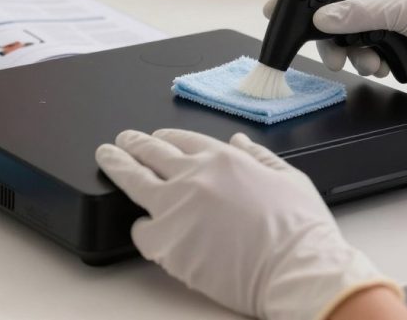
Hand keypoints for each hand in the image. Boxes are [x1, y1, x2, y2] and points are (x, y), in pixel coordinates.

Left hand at [95, 129, 401, 319]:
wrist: (297, 270)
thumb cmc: (300, 232)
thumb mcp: (288, 178)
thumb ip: (259, 156)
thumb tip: (240, 142)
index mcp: (223, 159)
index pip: (182, 139)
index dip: (166, 138)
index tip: (158, 138)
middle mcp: (194, 176)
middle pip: (150, 152)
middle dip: (132, 143)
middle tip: (120, 141)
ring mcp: (176, 208)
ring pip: (132, 179)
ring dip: (116, 164)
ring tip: (106, 158)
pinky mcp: (167, 243)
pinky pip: (140, 229)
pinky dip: (138, 226)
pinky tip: (139, 225)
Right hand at [265, 0, 406, 97]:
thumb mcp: (403, 10)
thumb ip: (357, 14)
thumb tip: (320, 19)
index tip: (280, 7)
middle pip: (338, 9)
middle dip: (332, 35)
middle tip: (329, 55)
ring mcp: (395, 14)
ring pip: (354, 34)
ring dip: (355, 52)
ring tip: (368, 64)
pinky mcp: (403, 38)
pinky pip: (372, 50)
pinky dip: (372, 61)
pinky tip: (385, 66)